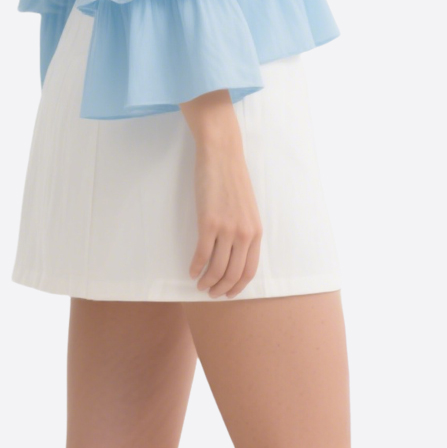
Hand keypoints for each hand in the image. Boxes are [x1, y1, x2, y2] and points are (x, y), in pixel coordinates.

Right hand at [182, 98, 262, 298]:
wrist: (222, 154)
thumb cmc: (232, 178)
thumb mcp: (247, 208)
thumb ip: (244, 230)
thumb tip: (233, 253)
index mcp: (255, 231)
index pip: (249, 270)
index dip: (237, 286)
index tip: (228, 293)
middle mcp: (244, 233)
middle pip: (233, 273)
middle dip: (221, 289)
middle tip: (211, 293)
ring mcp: (227, 228)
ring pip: (217, 268)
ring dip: (207, 281)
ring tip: (199, 285)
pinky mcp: (208, 222)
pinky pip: (202, 254)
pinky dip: (195, 267)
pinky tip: (191, 270)